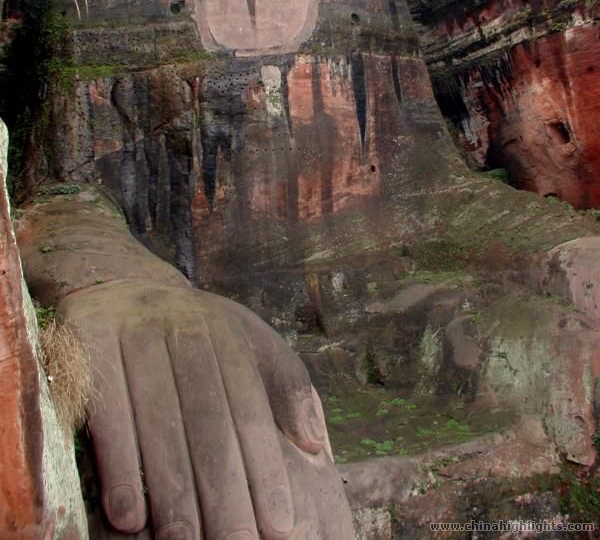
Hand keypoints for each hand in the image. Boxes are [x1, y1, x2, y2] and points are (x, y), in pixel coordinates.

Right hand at [59, 280, 353, 539]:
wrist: (119, 284)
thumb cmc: (194, 330)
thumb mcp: (248, 341)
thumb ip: (287, 386)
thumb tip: (314, 444)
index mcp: (225, 332)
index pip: (249, 409)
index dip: (264, 469)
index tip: (280, 526)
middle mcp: (182, 328)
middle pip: (206, 422)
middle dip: (223, 491)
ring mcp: (133, 334)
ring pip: (158, 423)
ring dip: (172, 490)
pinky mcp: (88, 345)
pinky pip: (106, 413)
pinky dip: (120, 465)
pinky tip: (129, 515)